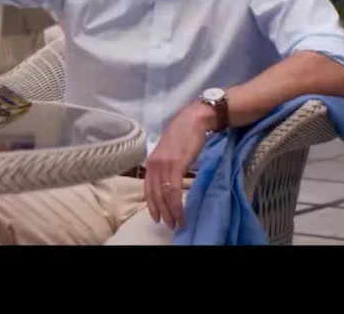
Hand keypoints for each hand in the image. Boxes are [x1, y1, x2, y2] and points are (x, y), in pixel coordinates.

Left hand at [143, 102, 213, 228]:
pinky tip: (182, 213)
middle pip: (154, 194)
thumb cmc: (185, 134)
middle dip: (161, 212)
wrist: (195, 119)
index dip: (152, 204)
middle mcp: (153, 164)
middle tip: (169, 225)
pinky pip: (173, 190)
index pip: (147, 188)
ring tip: (177, 223)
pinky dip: (177, 204)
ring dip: (170, 212)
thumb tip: (168, 181)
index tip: (157, 216)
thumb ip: (166, 166)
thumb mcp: (170, 152)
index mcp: (151, 161)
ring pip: (164, 195)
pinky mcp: (175, 165)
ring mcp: (163, 164)